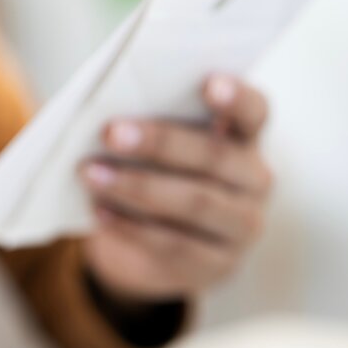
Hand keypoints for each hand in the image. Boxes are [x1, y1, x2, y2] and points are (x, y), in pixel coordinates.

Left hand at [79, 74, 272, 301]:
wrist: (166, 245)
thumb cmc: (161, 174)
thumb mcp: (165, 147)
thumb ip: (155, 124)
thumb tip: (111, 119)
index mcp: (246, 137)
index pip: (254, 110)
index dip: (236, 97)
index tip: (208, 83)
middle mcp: (255, 180)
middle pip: (216, 156)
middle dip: (161, 143)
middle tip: (110, 132)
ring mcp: (242, 225)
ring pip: (195, 203)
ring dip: (138, 188)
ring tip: (92, 174)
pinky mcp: (218, 264)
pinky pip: (174, 243)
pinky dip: (132, 226)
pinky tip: (99, 211)